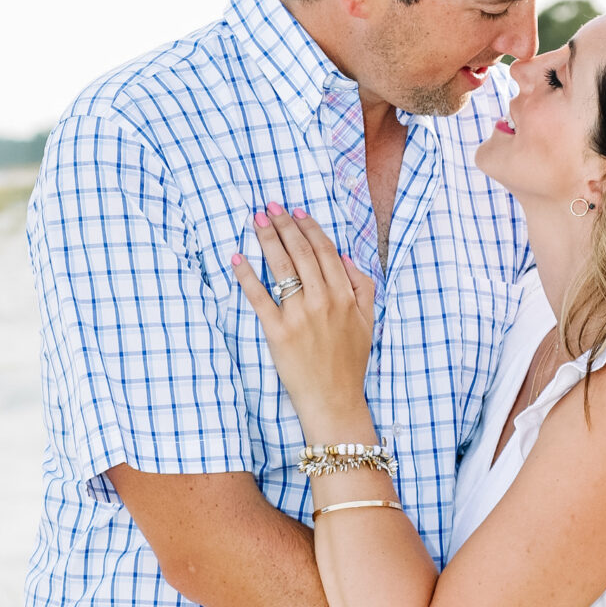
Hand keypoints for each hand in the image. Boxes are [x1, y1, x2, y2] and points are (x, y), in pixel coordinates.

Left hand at [233, 207, 375, 431]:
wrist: (334, 399)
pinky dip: (246, 275)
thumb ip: (362, 287)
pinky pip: (259, 297)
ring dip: (267, 239)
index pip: (325, 251)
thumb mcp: (368, 321)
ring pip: (281, 267)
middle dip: (284, 225)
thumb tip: (345, 259)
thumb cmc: (350, 362)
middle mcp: (323, 301)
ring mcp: (299, 316)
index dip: (310, 227)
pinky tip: (237, 257)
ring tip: (256, 220)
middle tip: (270, 207)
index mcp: (344, 296)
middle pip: (301, 253)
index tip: (296, 211)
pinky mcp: (278, 332)